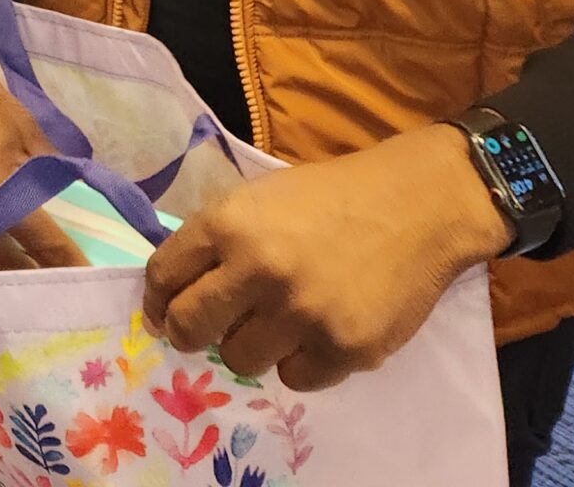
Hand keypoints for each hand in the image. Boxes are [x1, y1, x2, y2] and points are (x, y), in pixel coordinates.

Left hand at [142, 123, 510, 390]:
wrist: (417, 205)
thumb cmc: (332, 196)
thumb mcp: (260, 197)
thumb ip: (216, 241)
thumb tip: (171, 294)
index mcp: (229, 224)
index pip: (162, 277)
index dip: (156, 299)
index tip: (163, 312)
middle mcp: (259, 270)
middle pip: (189, 328)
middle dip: (188, 332)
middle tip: (209, 329)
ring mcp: (303, 314)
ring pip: (239, 360)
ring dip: (250, 346)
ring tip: (278, 322)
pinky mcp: (344, 349)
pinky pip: (294, 379)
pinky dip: (300, 362)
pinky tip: (318, 332)